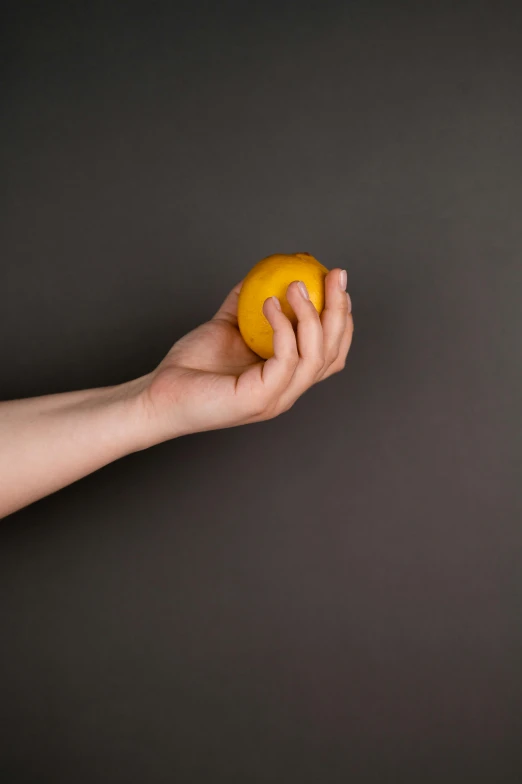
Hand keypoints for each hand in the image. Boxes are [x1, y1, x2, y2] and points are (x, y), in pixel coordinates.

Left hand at [140, 268, 352, 443]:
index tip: (336, 282)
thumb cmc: (191, 365)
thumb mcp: (227, 326)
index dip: (342, 318)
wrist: (159, 393)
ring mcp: (277, 398)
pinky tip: (268, 303)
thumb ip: (246, 303)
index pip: (330, 352)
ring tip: (295, 285)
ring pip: (315, 356)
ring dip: (313, 315)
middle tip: (335, 275)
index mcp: (285, 377)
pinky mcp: (260, 400)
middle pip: (332, 353)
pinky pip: (285, 359)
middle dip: (340, 310)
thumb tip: (265, 272)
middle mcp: (288, 390)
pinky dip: (283, 327)